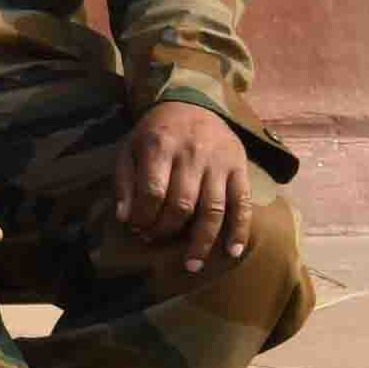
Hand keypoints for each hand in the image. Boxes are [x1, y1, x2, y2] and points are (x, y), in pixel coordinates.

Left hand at [115, 99, 259, 265]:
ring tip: (192, 264)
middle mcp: (192, 154)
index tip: (138, 230)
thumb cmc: (156, 132)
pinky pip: (243, 204)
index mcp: (160, 146)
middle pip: (182, 204)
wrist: (194, 103)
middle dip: (167, 230)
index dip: (145, 216)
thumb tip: (125, 218)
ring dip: (202, 241)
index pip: (152, 191)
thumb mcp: (131, 147)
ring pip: (213, 209)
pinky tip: (232, 251)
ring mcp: (219, 163)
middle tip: (155, 241)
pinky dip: (240, 230)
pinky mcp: (240, 168)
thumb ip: (125, 181)